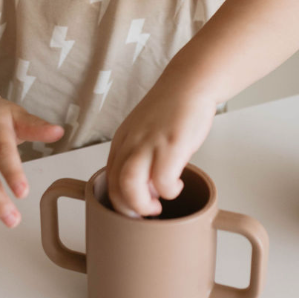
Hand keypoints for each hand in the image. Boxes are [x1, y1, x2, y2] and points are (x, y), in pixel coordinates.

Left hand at [106, 79, 216, 216]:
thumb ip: (142, 159)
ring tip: (156, 207)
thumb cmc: (172, 109)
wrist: (190, 83)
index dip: (119, 201)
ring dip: (141, 204)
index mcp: (122, 140)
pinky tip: (177, 185)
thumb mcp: (146, 133)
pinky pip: (163, 180)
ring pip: (130, 184)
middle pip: (116, 185)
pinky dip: (168, 191)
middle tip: (145, 213)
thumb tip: (148, 189)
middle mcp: (131, 142)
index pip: (108, 179)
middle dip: (128, 209)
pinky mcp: (172, 143)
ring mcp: (150, 142)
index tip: (133, 211)